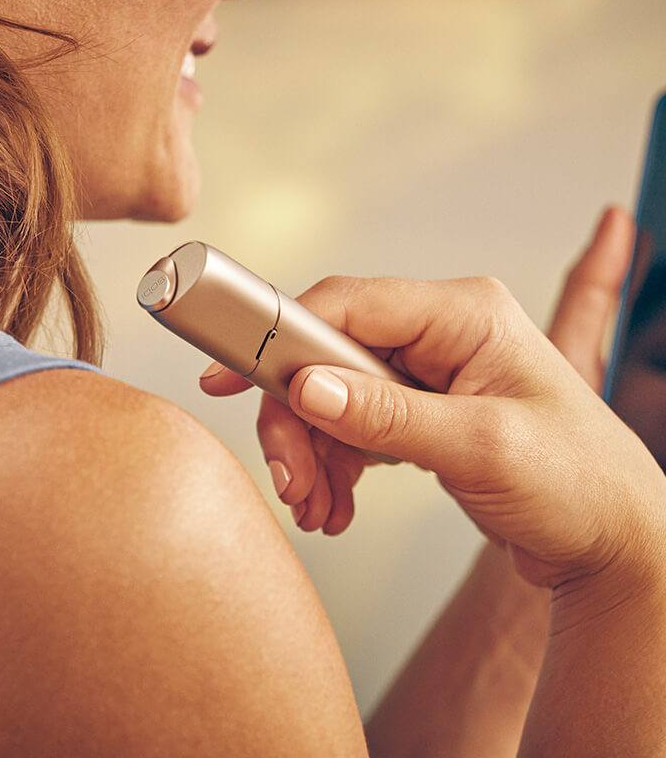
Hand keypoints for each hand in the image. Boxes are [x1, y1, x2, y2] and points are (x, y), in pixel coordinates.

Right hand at [202, 208, 664, 590]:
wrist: (610, 539)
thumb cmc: (579, 483)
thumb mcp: (481, 447)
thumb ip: (388, 416)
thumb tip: (308, 388)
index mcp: (464, 314)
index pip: (348, 306)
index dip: (284, 340)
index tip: (237, 380)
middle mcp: (440, 332)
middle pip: (329, 354)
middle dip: (298, 420)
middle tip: (289, 478)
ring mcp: (427, 371)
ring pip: (332, 394)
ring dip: (312, 453)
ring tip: (315, 507)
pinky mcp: (418, 408)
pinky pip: (352, 423)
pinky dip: (334, 464)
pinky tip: (335, 503)